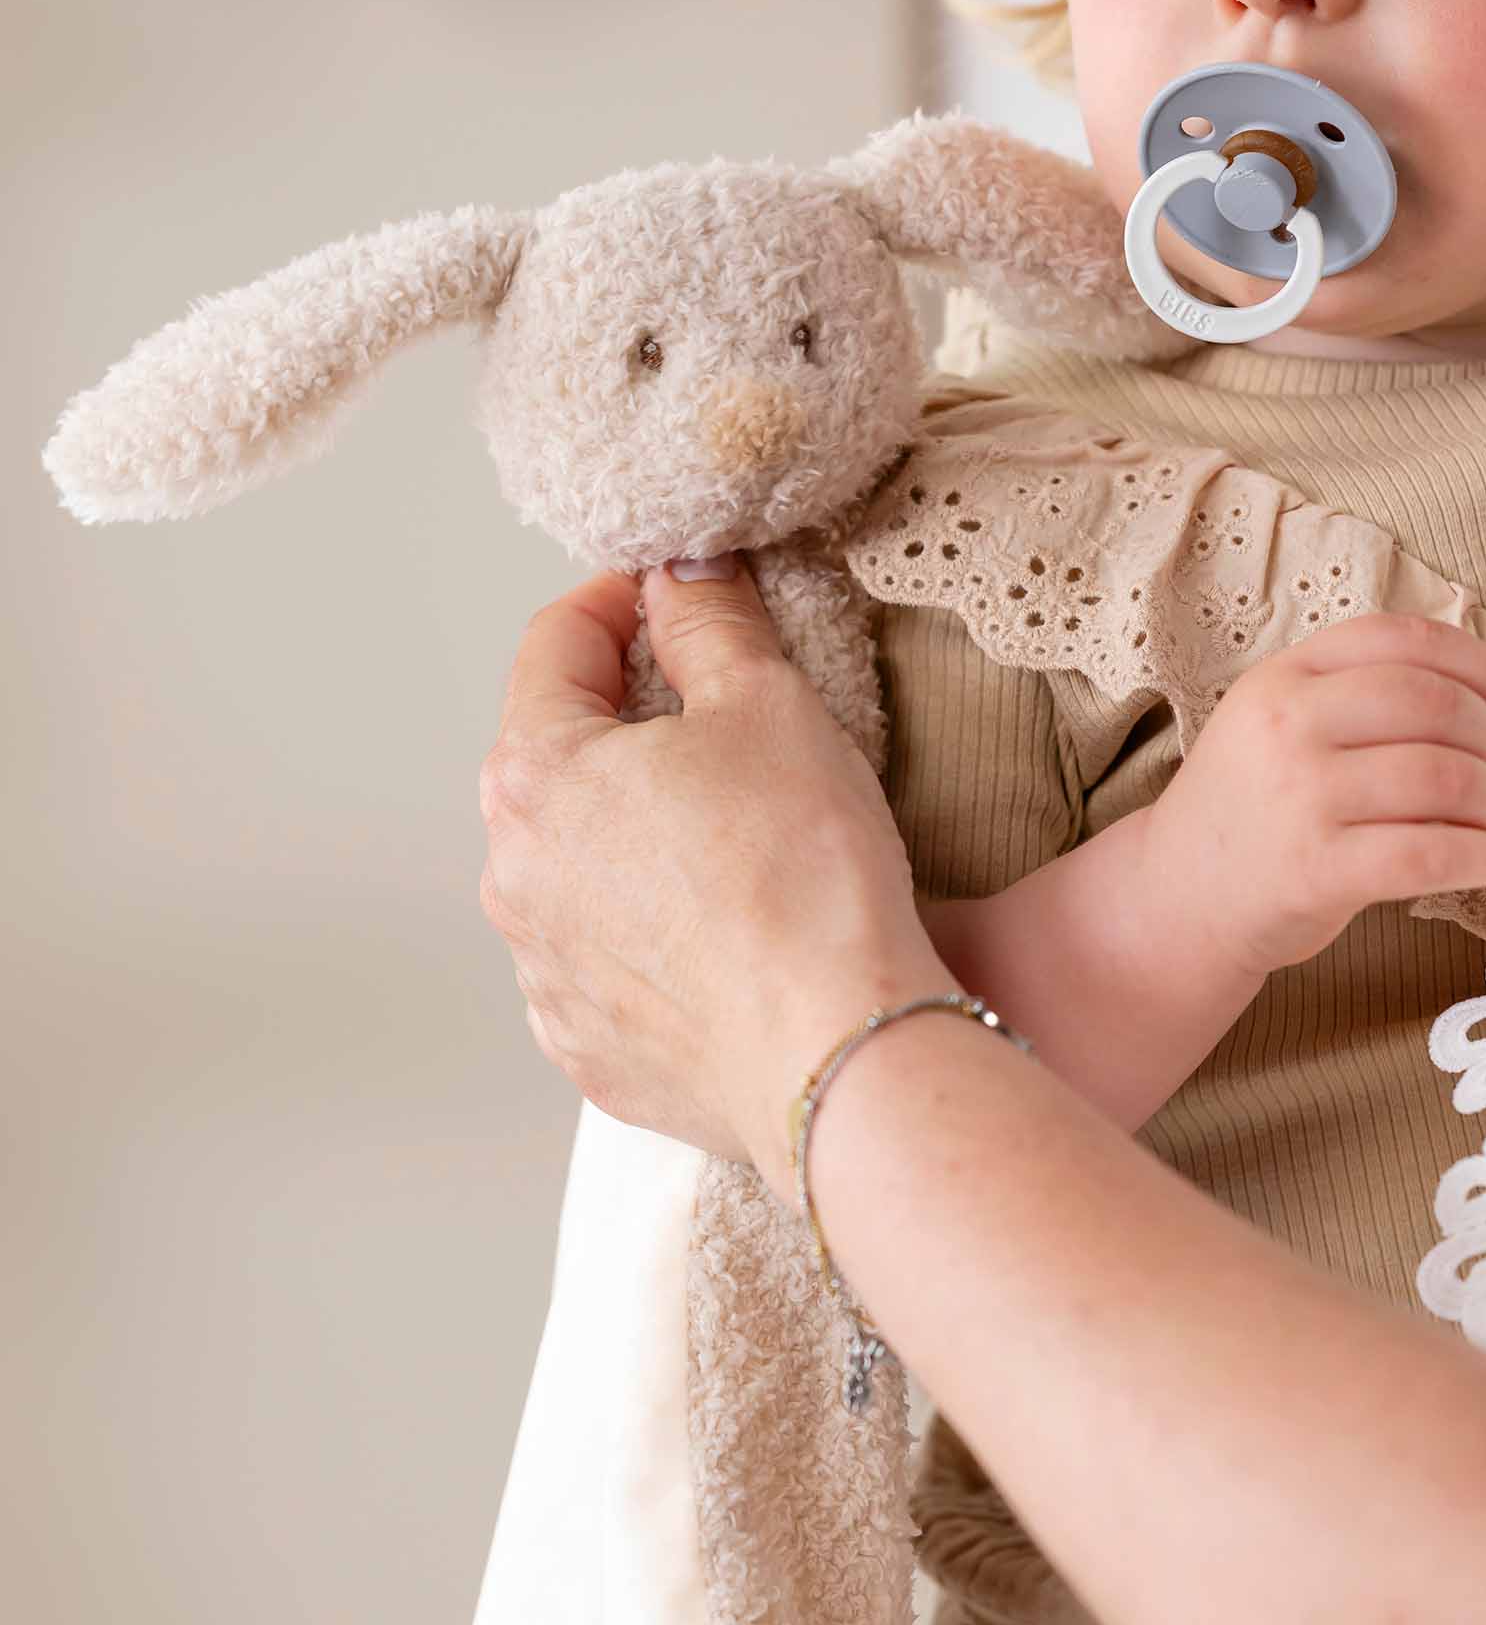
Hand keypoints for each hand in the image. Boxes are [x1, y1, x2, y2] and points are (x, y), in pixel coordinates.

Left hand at [477, 556, 952, 1183]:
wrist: (834, 1053)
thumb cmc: (801, 875)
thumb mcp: (767, 704)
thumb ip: (708, 621)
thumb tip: (683, 571)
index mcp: (534, 778)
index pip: (553, 645)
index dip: (617, 600)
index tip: (670, 593)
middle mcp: (513, 879)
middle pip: (556, 758)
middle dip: (628, 719)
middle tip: (718, 709)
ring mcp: (544, 976)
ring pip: (579, 864)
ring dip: (636, 829)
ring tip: (737, 832)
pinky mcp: (589, 1049)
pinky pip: (607, 958)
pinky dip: (652, 926)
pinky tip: (729, 926)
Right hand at [1131, 613, 1485, 985]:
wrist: (1178, 894)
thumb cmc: (1250, 808)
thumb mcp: (1277, 720)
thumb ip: (1355, 692)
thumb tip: (1485, 695)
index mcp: (1283, 676)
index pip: (1401, 639)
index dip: (1479, 665)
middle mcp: (1287, 725)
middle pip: (1433, 704)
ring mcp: (1298, 796)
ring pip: (1441, 778)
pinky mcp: (1314, 869)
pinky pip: (1426, 854)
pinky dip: (1477, 857)